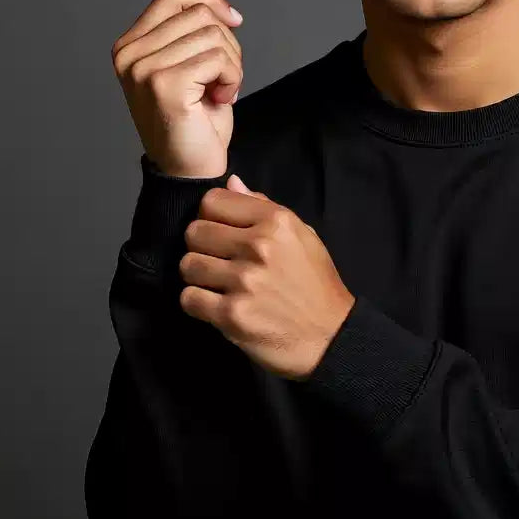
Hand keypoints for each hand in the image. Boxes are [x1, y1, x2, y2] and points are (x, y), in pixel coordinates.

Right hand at [111, 0, 244, 178]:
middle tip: (224, 76)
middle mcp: (129, 54)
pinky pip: (218, 58)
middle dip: (228, 43)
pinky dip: (232, 77)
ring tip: (221, 90)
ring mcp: (142, 69)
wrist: (191, 170)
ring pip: (213, 34)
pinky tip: (221, 100)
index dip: (211, 1)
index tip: (234, 22)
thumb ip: (195, 21)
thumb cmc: (195, 120)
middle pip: (200, 13)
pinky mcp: (163, 85)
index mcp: (131, 44)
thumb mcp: (198, 61)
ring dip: (232, 63)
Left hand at [178, 173, 355, 381]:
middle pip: (194, 232)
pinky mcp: (231, 315)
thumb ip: (264, 207)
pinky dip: (198, 303)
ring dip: (198, 276)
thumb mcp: (302, 235)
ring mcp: (244, 281)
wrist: (330, 336)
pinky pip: (189, 298)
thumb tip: (231, 182)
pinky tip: (216, 305)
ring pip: (188, 264)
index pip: (212, 201)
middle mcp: (259, 246)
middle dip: (202, 246)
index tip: (221, 232)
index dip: (211, 216)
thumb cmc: (315, 283)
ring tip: (218, 284)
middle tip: (219, 261)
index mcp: (277, 221)